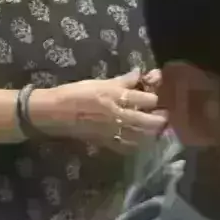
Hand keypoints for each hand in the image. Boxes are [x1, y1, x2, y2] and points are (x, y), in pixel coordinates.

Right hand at [34, 71, 164, 151]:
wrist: (55, 112)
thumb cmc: (76, 93)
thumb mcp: (100, 82)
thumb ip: (123, 80)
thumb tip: (139, 73)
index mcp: (117, 96)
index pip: (147, 99)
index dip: (156, 98)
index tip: (159, 98)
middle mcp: (118, 115)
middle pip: (149, 121)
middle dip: (161, 119)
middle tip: (164, 116)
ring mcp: (113, 131)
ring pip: (142, 136)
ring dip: (152, 133)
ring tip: (156, 129)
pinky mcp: (106, 142)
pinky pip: (127, 146)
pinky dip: (137, 144)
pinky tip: (140, 141)